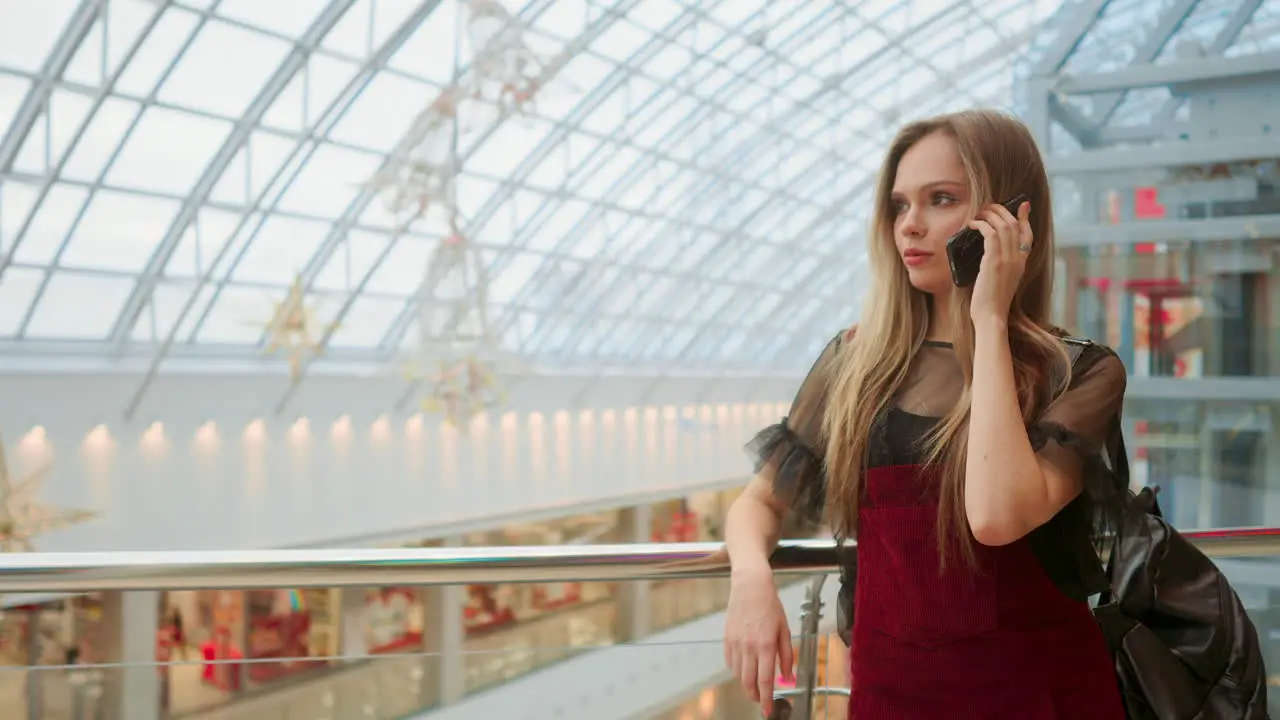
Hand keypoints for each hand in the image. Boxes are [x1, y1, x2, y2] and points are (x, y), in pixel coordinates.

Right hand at [724, 565, 793, 715]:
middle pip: (748, 682)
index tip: (767, 710)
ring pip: (738, 674)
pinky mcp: (727, 639)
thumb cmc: (770, 606)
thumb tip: (788, 677)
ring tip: (755, 683)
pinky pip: (730, 662)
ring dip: (746, 683)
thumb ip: (787, 656)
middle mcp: (749, 647)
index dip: (766, 699)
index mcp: (766, 645)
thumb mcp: (785, 630)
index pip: (765, 680)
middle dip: (755, 695)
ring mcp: (736, 643)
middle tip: (761, 700)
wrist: (750, 586)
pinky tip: (745, 667)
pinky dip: (737, 670)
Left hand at [968, 200, 1032, 323]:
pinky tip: (972, 224)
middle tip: (989, 207)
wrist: (991, 315)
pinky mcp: (994, 261)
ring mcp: (1008, 259)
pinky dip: (981, 224)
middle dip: (1002, 211)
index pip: (1029, 234)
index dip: (1025, 217)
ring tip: (978, 213)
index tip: (1023, 205)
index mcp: (1022, 263)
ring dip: (989, 214)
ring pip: (1003, 225)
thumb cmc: (992, 301)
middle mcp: (1018, 258)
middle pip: (1015, 224)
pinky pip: (990, 233)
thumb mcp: (1002, 280)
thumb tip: (989, 254)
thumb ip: (1001, 264)